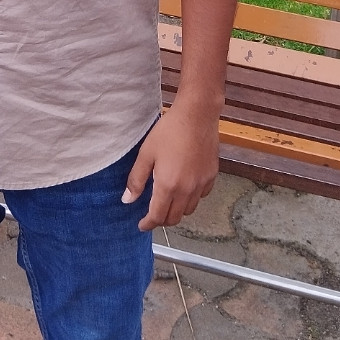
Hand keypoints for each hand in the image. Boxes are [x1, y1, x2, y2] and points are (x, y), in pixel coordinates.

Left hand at [122, 101, 218, 230]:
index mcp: (168, 185)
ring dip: (177, 210)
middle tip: (153, 212)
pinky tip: (185, 186)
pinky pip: (201, 196)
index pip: (158, 216)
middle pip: (174, 218)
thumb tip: (128, 200)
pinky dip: (191, 198)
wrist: (197, 115)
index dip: (148, 224)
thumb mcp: (146, 153)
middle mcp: (187, 190)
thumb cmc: (169, 130)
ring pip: (189, 210)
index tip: (142, 225)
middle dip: (162, 219)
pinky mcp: (211, 176)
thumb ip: (137, 179)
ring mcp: (201, 184)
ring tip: (168, 200)